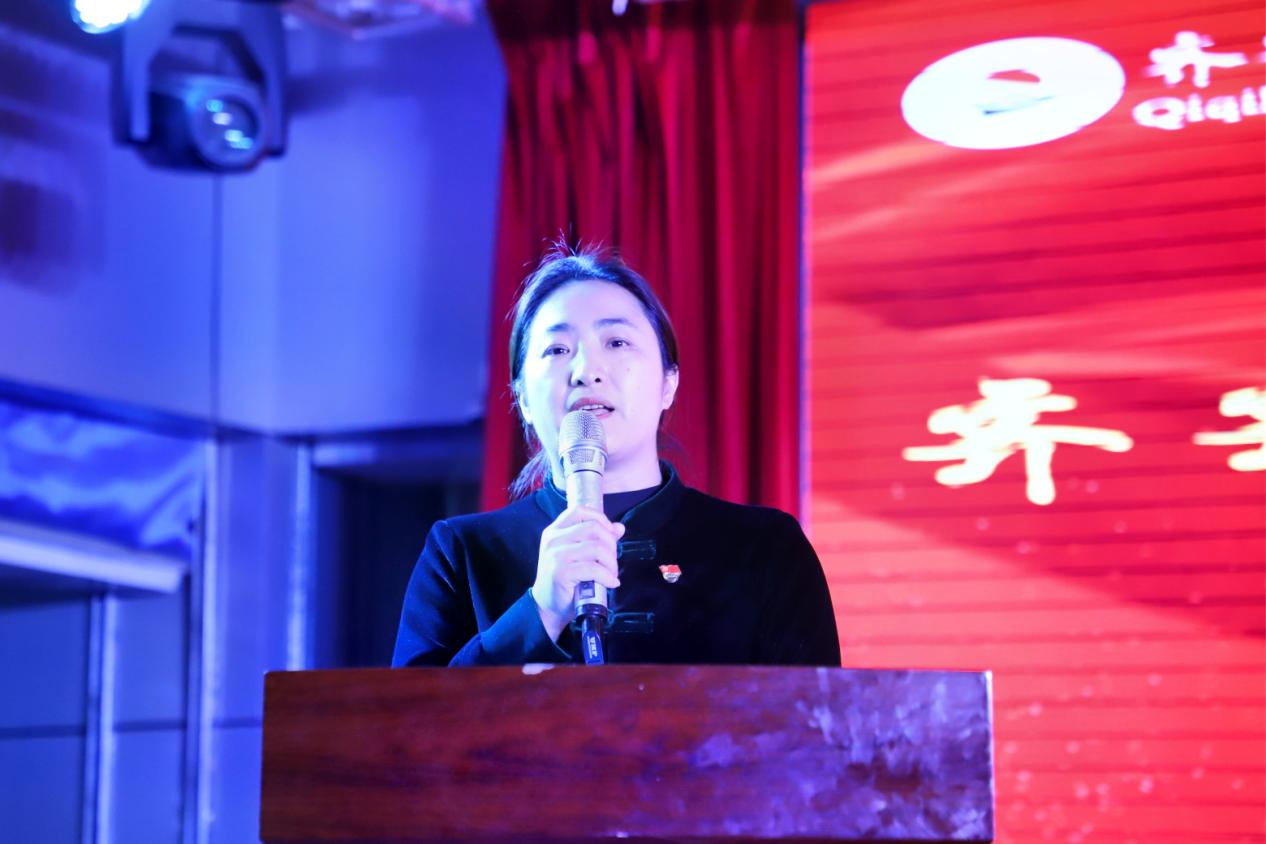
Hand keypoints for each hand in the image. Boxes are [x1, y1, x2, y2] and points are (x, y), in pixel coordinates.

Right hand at [531, 505, 624, 640]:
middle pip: (593, 528)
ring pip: (596, 547)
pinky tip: (611, 583)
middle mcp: (553, 539)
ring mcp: (555, 555)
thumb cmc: (566, 579)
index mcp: (555, 530)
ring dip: (611, 563)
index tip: (611, 535)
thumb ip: (597, 539)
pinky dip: (607, 576)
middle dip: (611, 544)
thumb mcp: (579, 555)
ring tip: (612, 574)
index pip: (580, 511)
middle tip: (612, 562)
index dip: (601, 519)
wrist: (548, 606)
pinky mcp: (560, 572)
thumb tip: (619, 527)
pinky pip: (592, 568)